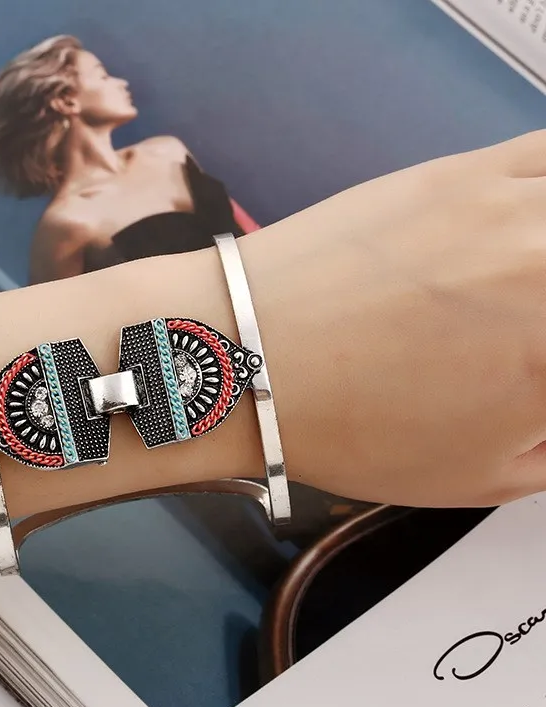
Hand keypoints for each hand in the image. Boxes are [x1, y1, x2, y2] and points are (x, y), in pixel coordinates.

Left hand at [241, 130, 545, 507]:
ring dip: (545, 254)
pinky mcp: (468, 170)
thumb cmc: (352, 430)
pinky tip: (528, 224)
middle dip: (544, 325)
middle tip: (524, 336)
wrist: (250, 355)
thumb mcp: (483, 476)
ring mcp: (520, 212)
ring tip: (519, 285)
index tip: (542, 378)